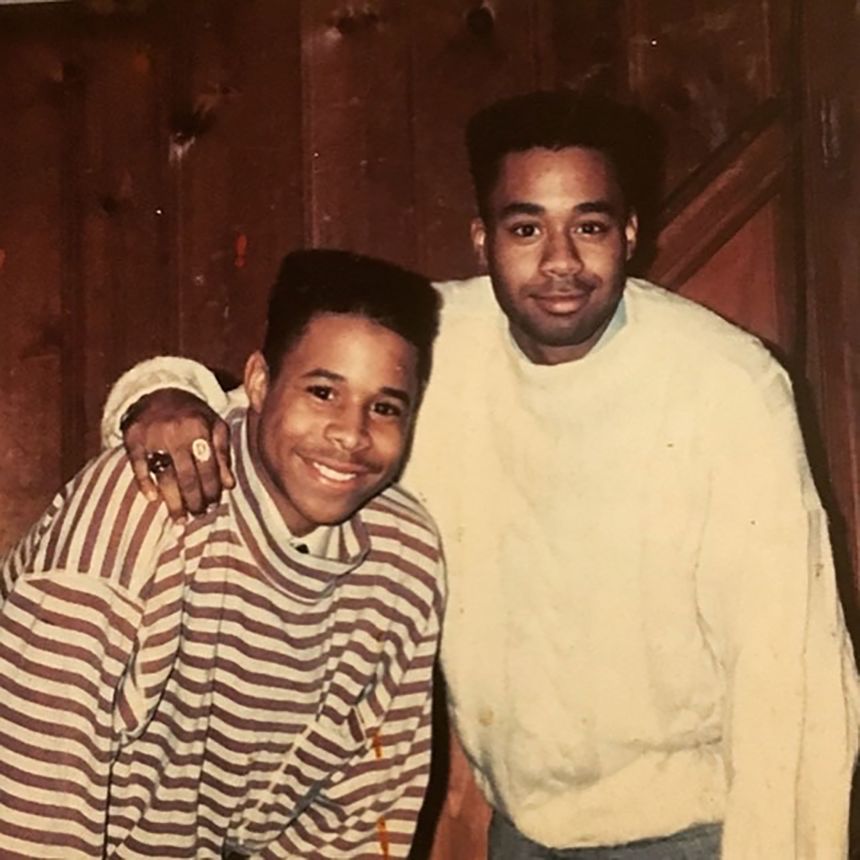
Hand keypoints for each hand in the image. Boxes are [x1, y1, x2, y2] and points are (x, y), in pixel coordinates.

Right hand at [122, 388, 234, 518]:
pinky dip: (145, 484)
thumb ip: (223, 453)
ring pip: (165, 476)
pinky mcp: (133, 438)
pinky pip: (138, 466)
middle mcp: (176, 433)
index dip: (212, 490)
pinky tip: (152, 499)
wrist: (159, 390)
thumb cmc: (193, 413)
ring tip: (180, 519)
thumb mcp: (215, 425)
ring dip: (173, 501)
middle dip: (195, 501)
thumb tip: (229, 485)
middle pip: (187, 477)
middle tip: (199, 516)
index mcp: (200, 429)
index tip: (214, 506)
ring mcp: (153, 436)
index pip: (208, 469)